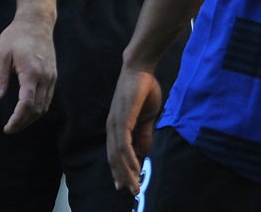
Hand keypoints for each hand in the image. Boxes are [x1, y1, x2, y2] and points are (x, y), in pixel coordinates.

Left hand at [0, 14, 56, 133]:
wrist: (36, 21)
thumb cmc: (16, 35)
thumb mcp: (2, 54)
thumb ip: (0, 78)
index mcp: (31, 72)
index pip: (26, 104)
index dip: (17, 120)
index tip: (7, 128)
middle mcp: (45, 77)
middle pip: (37, 109)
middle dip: (23, 122)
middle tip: (10, 128)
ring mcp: (51, 76)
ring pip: (44, 106)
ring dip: (31, 118)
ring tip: (17, 122)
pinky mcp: (53, 74)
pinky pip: (48, 97)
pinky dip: (38, 108)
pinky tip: (28, 109)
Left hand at [106, 66, 161, 195]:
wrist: (141, 70)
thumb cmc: (143, 90)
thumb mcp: (147, 117)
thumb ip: (145, 134)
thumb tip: (144, 152)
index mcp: (117, 126)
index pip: (116, 153)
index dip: (120, 169)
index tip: (126, 184)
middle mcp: (112, 126)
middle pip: (114, 157)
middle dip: (123, 175)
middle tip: (131, 191)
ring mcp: (115, 122)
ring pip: (117, 153)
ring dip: (126, 171)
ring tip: (134, 185)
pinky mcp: (122, 118)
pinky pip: (123, 143)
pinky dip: (128, 157)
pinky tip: (135, 168)